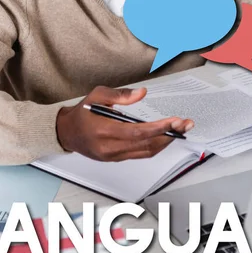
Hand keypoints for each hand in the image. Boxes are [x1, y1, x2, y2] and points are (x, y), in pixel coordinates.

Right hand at [56, 85, 193, 160]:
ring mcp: (113, 156)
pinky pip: (140, 154)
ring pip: (146, 152)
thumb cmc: (81, 113)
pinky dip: (155, 146)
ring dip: (165, 142)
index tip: (174, 121)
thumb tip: (142, 93)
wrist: (66, 132)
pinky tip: (164, 137)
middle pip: (146, 145)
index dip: (158, 128)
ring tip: (180, 130)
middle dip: (169, 134)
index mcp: (104, 131)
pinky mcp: (116, 159)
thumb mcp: (98, 95)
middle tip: (185, 125)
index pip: (137, 133)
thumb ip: (120, 95)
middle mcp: (110, 147)